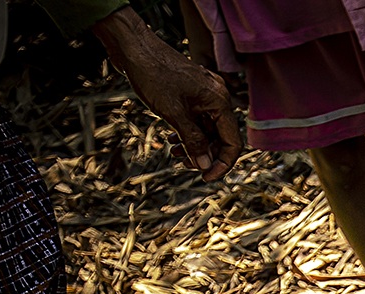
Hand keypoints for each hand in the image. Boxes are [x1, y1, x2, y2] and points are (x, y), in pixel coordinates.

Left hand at [92, 9, 242, 181]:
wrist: (132, 46)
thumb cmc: (152, 74)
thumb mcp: (173, 113)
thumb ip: (193, 141)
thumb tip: (205, 165)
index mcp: (219, 102)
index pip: (232, 142)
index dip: (222, 164)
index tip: (206, 177)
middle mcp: (216, 97)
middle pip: (220, 137)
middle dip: (205, 154)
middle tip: (186, 166)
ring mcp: (204, 94)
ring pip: (207, 129)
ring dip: (194, 145)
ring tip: (176, 152)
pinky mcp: (191, 92)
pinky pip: (197, 118)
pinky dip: (187, 132)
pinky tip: (173, 138)